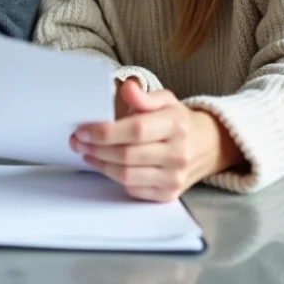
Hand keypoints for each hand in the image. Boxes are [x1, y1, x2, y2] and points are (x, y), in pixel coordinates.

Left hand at [71, 80, 244, 201]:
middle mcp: (179, 154)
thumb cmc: (177, 121)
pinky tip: (104, 165)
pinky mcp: (168, 194)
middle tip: (77, 141)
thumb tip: (127, 88)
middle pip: (127, 155)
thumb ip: (144, 95)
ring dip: (100, 164)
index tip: (83, 130)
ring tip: (86, 152)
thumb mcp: (165, 100)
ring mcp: (174, 177)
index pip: (136, 130)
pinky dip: (114, 177)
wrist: (206, 146)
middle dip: (96, 149)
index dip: (105, 132)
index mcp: (176, 125)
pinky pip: (133, 189)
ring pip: (126, 175)